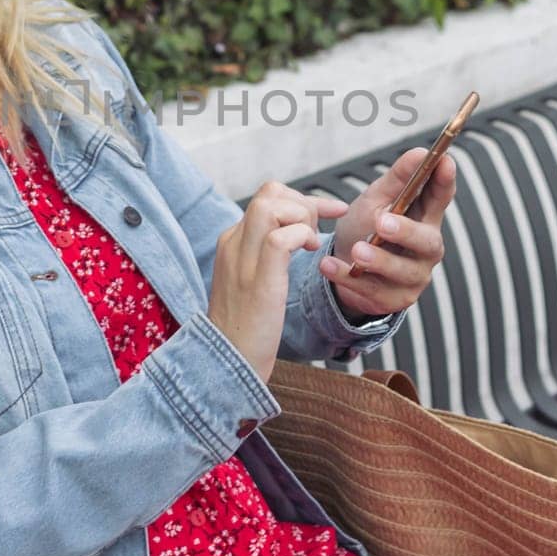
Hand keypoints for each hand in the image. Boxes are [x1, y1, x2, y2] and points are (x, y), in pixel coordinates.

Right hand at [209, 182, 349, 380]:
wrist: (228, 362)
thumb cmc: (248, 328)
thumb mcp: (252, 282)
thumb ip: (265, 256)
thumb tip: (294, 236)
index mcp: (232, 243)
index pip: (265, 198)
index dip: (300, 200)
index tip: (328, 213)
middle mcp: (234, 244)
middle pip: (268, 193)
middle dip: (303, 203)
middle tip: (317, 232)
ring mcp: (243, 260)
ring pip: (270, 206)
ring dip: (302, 217)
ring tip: (310, 244)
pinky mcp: (258, 280)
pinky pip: (279, 238)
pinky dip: (301, 237)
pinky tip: (309, 254)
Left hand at [318, 148, 456, 319]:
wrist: (342, 267)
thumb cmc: (365, 228)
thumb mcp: (376, 200)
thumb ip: (397, 179)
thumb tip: (420, 151)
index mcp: (425, 217)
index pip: (441, 197)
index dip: (445, 181)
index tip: (444, 161)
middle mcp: (426, 248)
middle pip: (427, 240)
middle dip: (406, 231)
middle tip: (382, 222)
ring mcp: (414, 276)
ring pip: (402, 270)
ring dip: (378, 260)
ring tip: (356, 251)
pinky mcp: (396, 299)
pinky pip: (374, 290)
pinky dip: (348, 277)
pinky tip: (329, 265)